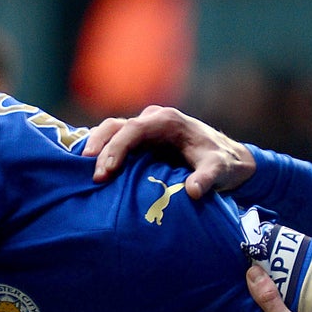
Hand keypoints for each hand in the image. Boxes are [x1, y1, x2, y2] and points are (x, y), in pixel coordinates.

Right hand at [83, 105, 254, 197]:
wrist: (229, 160)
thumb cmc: (224, 162)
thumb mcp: (220, 170)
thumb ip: (207, 178)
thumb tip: (193, 191)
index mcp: (167, 121)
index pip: (133, 129)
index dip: (116, 148)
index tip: (106, 171)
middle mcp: (152, 120)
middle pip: (116, 127)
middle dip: (99, 147)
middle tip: (91, 175)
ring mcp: (145, 130)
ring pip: (111, 132)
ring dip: (96, 148)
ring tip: (82, 172)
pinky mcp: (141, 143)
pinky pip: (115, 142)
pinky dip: (101, 152)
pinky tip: (89, 169)